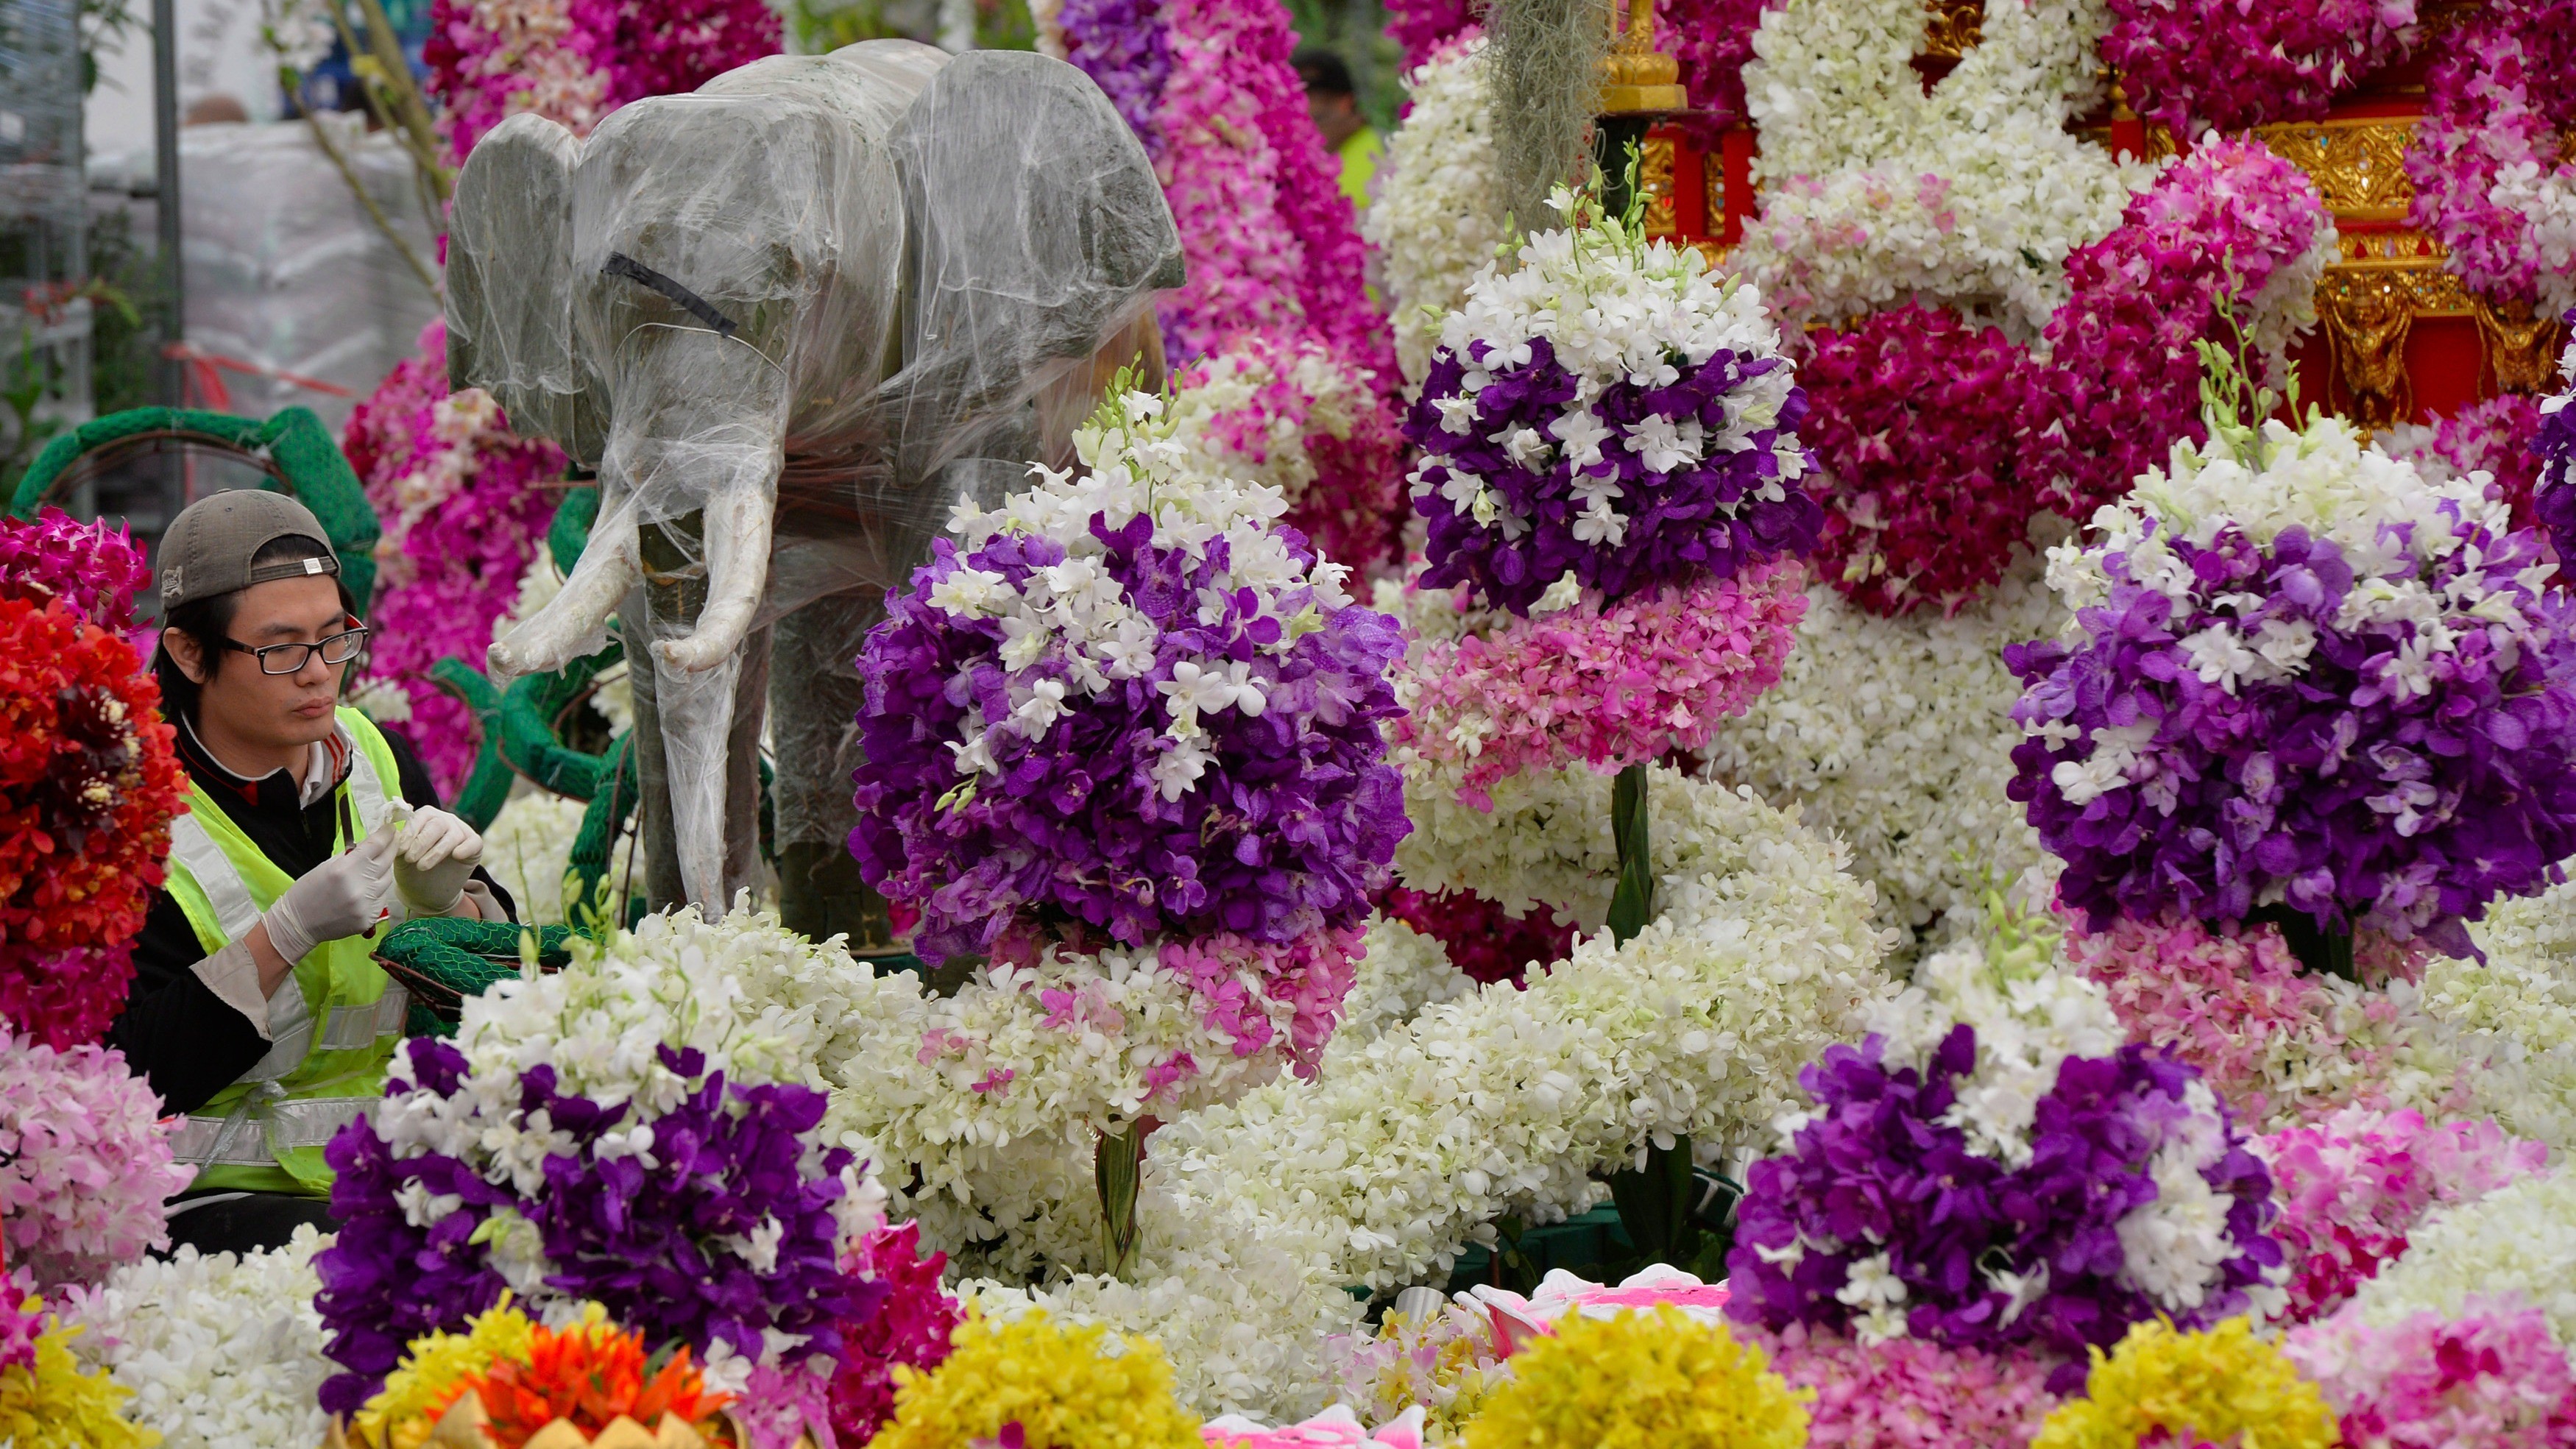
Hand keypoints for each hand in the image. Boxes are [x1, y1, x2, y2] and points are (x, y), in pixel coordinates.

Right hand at [262, 828, 396, 966]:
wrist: (299, 924)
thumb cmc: (308, 891)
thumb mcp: (326, 866)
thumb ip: (350, 856)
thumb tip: (370, 844)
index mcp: (344, 869)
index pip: (375, 846)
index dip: (386, 835)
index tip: (391, 828)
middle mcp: (359, 886)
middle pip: (387, 861)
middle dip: (391, 848)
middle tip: (394, 840)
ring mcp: (366, 904)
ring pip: (387, 880)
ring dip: (383, 871)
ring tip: (375, 867)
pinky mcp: (369, 918)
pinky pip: (381, 898)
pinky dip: (377, 891)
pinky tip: (367, 890)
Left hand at [394, 807, 483, 918]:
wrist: (428, 893)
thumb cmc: (412, 870)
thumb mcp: (401, 857)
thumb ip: (399, 843)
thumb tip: (394, 833)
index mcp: (425, 818)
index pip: (419, 818)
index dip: (410, 834)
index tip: (401, 851)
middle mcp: (444, 820)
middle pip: (436, 824)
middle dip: (422, 842)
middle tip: (411, 859)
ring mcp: (461, 831)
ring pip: (452, 835)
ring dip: (436, 851)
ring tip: (423, 866)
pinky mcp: (475, 845)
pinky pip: (473, 842)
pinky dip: (465, 848)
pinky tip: (456, 855)